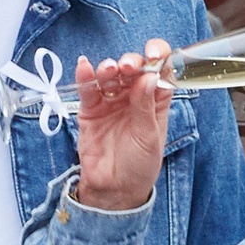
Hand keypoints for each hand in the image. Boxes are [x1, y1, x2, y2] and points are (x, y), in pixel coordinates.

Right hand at [74, 49, 174, 210]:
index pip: (160, 70)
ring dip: (110, 67)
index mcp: (155, 101)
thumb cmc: (139, 166)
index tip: (155, 54)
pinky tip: (85, 67)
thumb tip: (149, 78)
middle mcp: (133, 96)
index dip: (158, 57)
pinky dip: (85, 76)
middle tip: (129, 67)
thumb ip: (146, 107)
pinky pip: (88, 89)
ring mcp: (111, 101)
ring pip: (110, 75)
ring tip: (110, 70)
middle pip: (133, 68)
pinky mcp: (90, 110)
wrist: (114, 190)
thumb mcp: (150, 137)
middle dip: (131, 62)